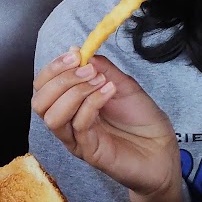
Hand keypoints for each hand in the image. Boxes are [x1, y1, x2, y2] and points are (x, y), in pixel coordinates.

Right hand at [32, 48, 183, 201]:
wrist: (162, 148)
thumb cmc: (142, 119)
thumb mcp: (122, 84)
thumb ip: (102, 68)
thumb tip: (77, 49)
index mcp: (70, 104)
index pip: (43, 86)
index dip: (53, 68)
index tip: (75, 54)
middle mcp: (68, 122)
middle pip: (39, 102)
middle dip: (60, 79)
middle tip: (86, 68)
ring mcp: (76, 138)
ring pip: (52, 117)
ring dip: (73, 92)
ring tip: (99, 81)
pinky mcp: (89, 151)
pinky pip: (79, 125)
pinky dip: (92, 103)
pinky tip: (109, 91)